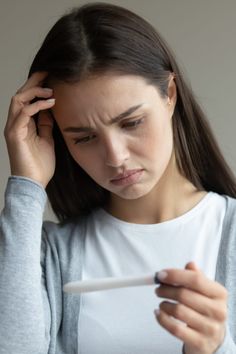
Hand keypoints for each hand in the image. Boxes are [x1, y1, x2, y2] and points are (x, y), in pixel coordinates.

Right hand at [4, 72, 55, 187]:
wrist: (34, 184)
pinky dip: (36, 105)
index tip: (51, 79)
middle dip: (33, 83)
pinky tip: (50, 102)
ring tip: (51, 90)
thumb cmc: (40, 165)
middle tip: (48, 74)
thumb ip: (46, 124)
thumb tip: (50, 110)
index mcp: (22, 125)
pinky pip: (23, 113)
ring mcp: (13, 128)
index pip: (26, 100)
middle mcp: (15, 124)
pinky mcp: (15, 134)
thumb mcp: (47, 139)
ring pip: (18, 100)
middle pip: (20, 95)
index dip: (36, 88)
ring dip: (34, 91)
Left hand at [154, 262, 227, 353]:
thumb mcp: (205, 292)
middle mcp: (218, 311)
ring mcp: (210, 328)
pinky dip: (162, 319)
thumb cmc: (206, 310)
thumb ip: (196, 277)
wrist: (213, 338)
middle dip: (166, 290)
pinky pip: (175, 328)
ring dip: (164, 305)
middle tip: (158, 289)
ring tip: (162, 303)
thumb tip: (190, 264)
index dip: (175, 275)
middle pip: (184, 294)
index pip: (195, 279)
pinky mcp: (200, 342)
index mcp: (219, 294)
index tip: (161, 275)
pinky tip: (159, 313)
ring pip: (178, 311)